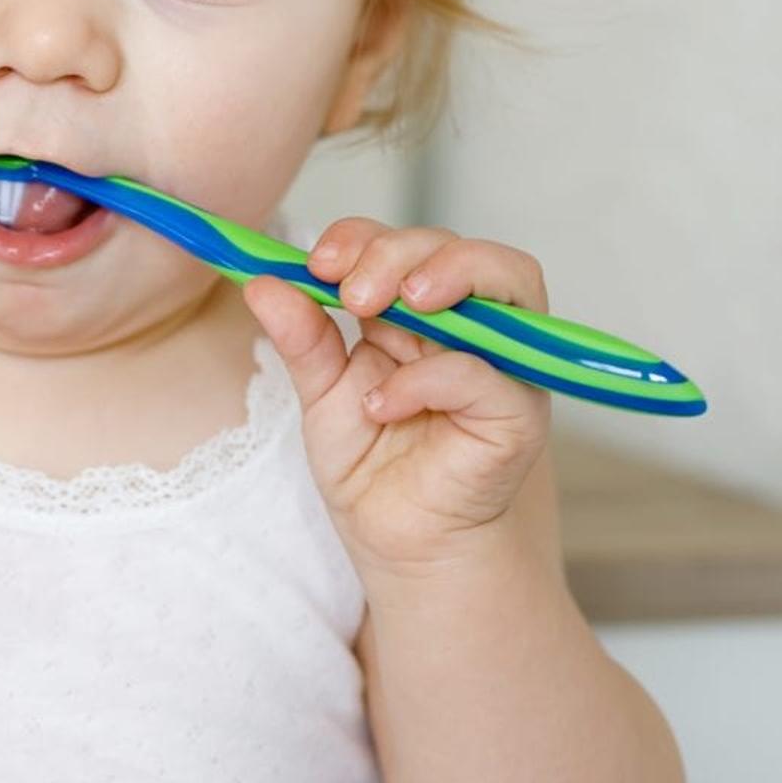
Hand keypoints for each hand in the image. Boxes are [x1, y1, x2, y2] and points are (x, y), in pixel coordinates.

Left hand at [245, 219, 553, 579]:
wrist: (397, 544)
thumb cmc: (372, 469)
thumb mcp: (322, 395)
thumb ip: (303, 339)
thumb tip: (263, 281)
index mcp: (423, 314)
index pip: (406, 244)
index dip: (364, 237)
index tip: (316, 263)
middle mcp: (473, 327)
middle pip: (457, 247)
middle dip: (397, 253)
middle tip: (350, 293)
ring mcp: (505, 365)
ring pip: (507, 278)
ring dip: (445, 274)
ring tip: (390, 305)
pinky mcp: (518, 412)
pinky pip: (482, 372)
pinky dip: (426, 378)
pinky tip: (382, 405)